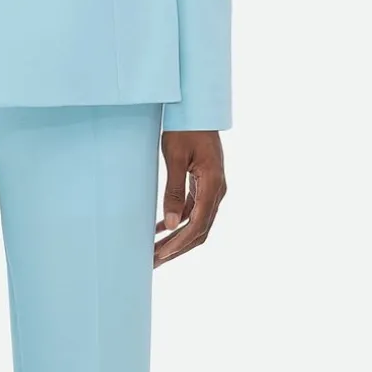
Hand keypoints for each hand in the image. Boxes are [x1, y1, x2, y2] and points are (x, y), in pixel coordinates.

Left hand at [154, 130, 226, 266]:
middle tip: (153, 262)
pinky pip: (194, 211)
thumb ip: (173, 192)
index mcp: (213, 184)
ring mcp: (213, 189)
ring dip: (176, 239)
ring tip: (154, 251)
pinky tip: (159, 230)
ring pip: (197, 223)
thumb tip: (171, 224)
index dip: (178, 244)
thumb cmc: (185, 128)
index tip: (160, 256)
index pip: (197, 224)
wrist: (198, 109)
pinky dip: (178, 223)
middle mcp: (217, 190)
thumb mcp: (175, 158)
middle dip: (176, 249)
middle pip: (200, 230)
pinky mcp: (205, 185)